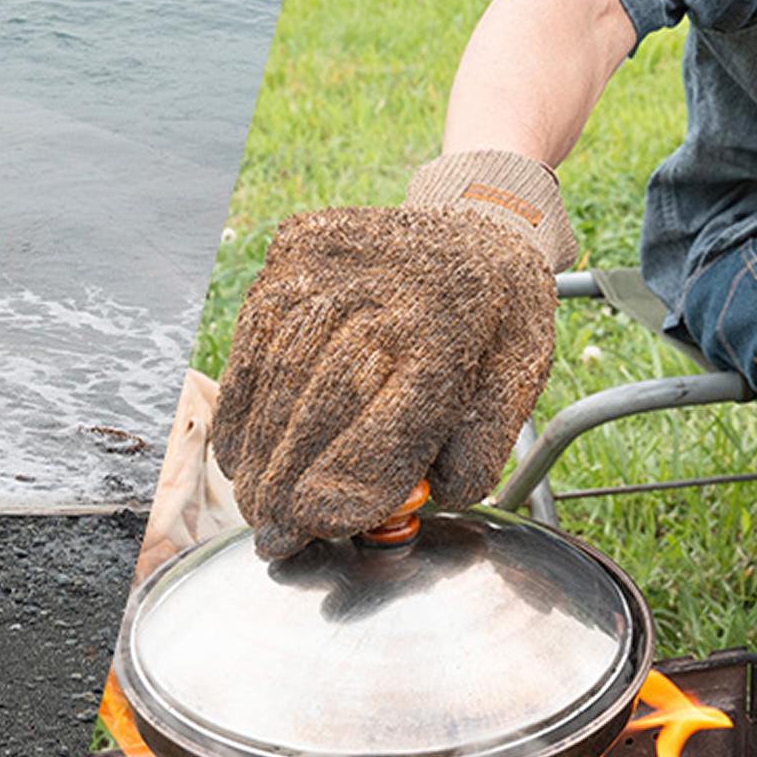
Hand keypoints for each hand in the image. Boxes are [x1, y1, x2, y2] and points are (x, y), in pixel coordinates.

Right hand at [211, 205, 555, 557]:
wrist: (479, 220)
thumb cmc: (495, 321)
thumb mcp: (516, 390)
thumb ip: (473, 458)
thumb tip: (415, 502)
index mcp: (448, 347)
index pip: (382, 437)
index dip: (339, 495)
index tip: (313, 529)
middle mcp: (385, 302)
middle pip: (317, 411)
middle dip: (285, 489)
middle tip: (274, 536)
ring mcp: (333, 268)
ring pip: (274, 376)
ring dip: (256, 453)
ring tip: (254, 501)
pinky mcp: (296, 248)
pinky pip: (251, 335)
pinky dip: (240, 398)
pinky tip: (241, 444)